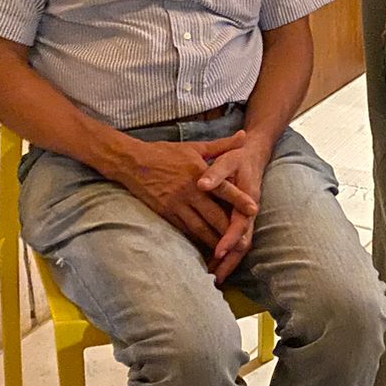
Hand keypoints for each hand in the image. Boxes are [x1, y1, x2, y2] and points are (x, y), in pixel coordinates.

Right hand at [112, 133, 258, 252]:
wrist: (132, 162)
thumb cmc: (165, 153)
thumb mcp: (195, 147)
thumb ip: (222, 145)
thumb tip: (245, 135)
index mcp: (198, 172)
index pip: (223, 188)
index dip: (239, 200)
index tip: (254, 210)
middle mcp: (189, 191)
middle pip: (213, 214)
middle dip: (229, 230)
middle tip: (244, 241)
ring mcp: (176, 204)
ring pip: (199, 227)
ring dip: (214, 240)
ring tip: (228, 250)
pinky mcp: (166, 213)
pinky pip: (185, 229)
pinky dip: (197, 239)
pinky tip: (206, 246)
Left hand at [197, 136, 272, 283]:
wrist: (252, 153)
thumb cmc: (238, 157)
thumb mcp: (227, 159)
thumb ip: (215, 173)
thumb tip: (201, 184)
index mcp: (248, 199)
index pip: (240, 225)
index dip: (229, 240)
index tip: (217, 253)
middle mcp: (249, 213)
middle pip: (243, 244)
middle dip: (230, 262)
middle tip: (214, 279)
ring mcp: (245, 218)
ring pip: (240, 246)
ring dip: (228, 262)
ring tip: (213, 277)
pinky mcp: (239, 219)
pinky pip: (235, 241)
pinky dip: (226, 254)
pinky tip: (213, 263)